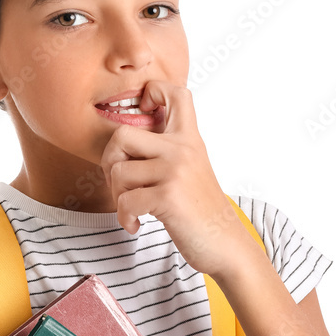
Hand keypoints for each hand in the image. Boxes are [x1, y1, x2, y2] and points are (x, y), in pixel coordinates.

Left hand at [99, 80, 246, 275]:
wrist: (226, 244)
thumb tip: (120, 143)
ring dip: (117, 197)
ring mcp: (176, 171)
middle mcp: (183, 149)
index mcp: (190, 139)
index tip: (144, 112)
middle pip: (121, 134)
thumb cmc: (201, 210)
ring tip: (132, 209)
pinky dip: (124, 217)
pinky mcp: (168, 196)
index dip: (153, 91)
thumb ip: (167, 151)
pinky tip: (135, 224)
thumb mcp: (191, 169)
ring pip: (118, 171)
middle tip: (120, 185)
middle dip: (109, 163)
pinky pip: (125, 201)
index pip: (176, 93)